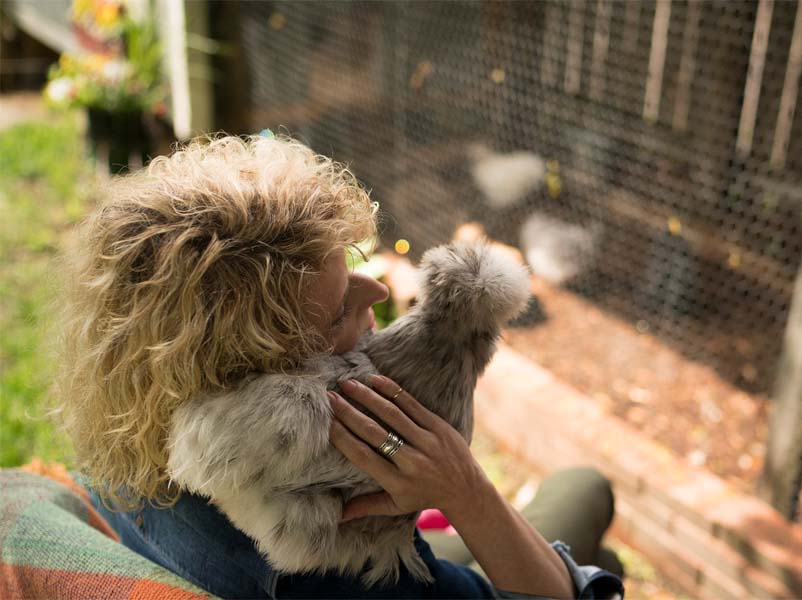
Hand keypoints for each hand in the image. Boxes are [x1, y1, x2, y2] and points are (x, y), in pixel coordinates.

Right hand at [328, 375, 488, 521]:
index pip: (363, 456)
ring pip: (392, 415)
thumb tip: (337, 516)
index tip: (325, 423)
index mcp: (397, 481)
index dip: (343, 438)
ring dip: (367, 397)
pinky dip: (393, 391)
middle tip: (329, 397)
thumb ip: (367, 506)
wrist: (466, 489)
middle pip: (374, 433)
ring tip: (347, 384)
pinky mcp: (439, 427)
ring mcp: (427, 442)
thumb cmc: (424, 496)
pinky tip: (375, 379)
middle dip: (349, 413)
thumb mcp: (396, 505)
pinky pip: (412, 405)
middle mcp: (412, 461)